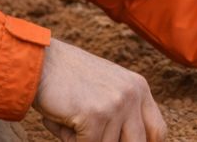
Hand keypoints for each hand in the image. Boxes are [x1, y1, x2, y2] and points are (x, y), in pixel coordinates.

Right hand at [33, 39, 166, 141]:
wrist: (39, 62)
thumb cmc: (67, 81)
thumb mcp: (106, 90)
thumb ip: (122, 114)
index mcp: (138, 87)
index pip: (157, 130)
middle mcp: (132, 94)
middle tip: (91, 134)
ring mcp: (116, 104)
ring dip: (85, 140)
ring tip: (71, 121)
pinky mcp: (96, 115)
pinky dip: (70, 140)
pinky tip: (63, 121)